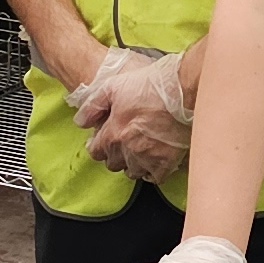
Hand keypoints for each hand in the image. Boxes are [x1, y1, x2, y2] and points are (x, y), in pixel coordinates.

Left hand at [85, 48, 191, 180]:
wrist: (183, 89)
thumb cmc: (151, 85)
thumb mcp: (113, 86)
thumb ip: (93, 106)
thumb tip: (80, 122)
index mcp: (113, 132)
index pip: (96, 151)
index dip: (97, 145)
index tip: (101, 142)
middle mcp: (128, 149)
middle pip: (113, 164)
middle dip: (114, 154)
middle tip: (122, 144)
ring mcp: (149, 157)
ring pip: (133, 172)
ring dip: (132, 164)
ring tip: (137, 153)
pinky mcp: (168, 160)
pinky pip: (155, 177)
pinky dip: (152, 172)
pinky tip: (153, 163)